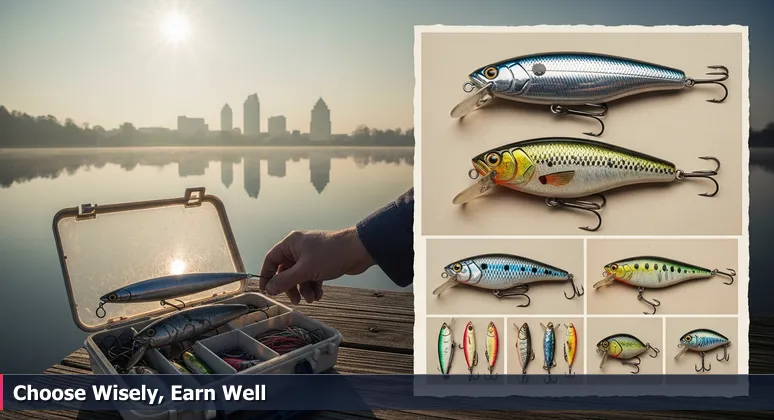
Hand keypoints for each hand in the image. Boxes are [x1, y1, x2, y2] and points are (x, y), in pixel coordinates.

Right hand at [259, 227, 375, 303]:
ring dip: (304, 289)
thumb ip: (285, 280)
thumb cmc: (331, 254)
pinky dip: (314, 286)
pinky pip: (311, 277)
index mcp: (291, 243)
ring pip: (300, 276)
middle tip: (295, 300)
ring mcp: (311, 255)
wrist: (358, 251)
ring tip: (312, 298)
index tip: (266, 290)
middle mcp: (299, 248)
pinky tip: (319, 294)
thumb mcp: (305, 270)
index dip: (267, 275)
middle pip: (286, 271)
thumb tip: (269, 288)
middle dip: (291, 287)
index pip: (272, 259)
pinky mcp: (322, 263)